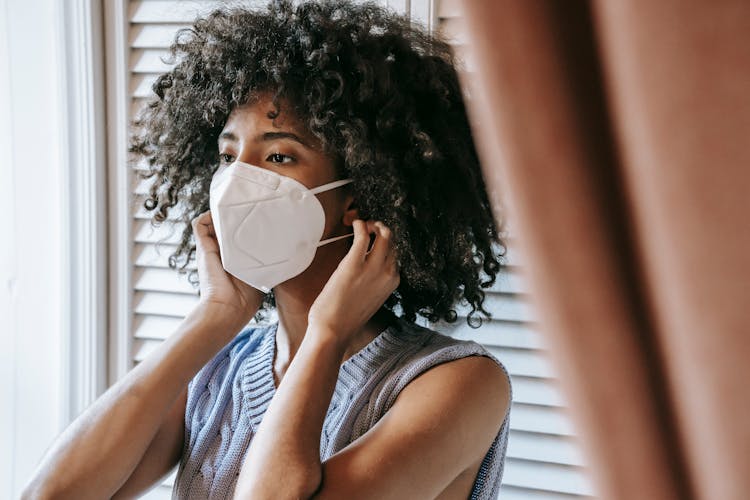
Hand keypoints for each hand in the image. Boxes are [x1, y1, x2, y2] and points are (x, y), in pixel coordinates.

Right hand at [191, 210, 264, 328]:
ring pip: (211, 222)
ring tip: (235, 207)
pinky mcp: (203, 248)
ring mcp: (210, 249)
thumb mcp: (260, 274)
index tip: (257, 216)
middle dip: (234, 215)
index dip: (244, 225)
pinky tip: (222, 212)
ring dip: (221, 213)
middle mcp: (220, 252)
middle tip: (248, 207)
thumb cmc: (246, 299)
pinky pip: (199, 224)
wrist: (227, 308)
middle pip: (223, 226)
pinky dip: (208, 215)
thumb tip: (284, 251)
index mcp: (232, 259)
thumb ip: (266, 262)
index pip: (236, 236)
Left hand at [308, 219, 400, 339]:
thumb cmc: (346, 318)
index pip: (397, 254)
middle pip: (394, 241)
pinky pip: (363, 236)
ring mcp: (373, 269)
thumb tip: (367, 268)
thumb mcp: (370, 299)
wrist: (333, 331)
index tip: (376, 238)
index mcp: (393, 282)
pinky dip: (361, 225)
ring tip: (364, 225)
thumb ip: (374, 281)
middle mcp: (388, 273)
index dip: (387, 242)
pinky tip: (355, 223)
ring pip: (385, 235)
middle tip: (370, 228)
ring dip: (375, 225)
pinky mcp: (353, 264)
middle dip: (384, 229)